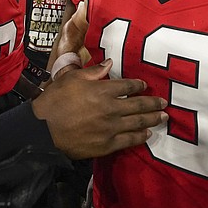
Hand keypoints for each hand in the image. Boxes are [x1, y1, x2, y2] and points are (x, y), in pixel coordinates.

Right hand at [32, 59, 166, 159]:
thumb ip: (93, 71)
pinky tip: (147, 134)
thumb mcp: (71, 78)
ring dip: (152, 120)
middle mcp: (111, 108)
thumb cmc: (55, 100)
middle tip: (164, 103)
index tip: (145, 86)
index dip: (139, 86)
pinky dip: (140, 137)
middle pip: (138, 105)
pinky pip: (129, 140)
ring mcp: (110, 128)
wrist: (43, 130)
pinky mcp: (106, 145)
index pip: (127, 86)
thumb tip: (110, 63)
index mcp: (102, 90)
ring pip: (137, 123)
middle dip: (153, 104)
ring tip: (163, 118)